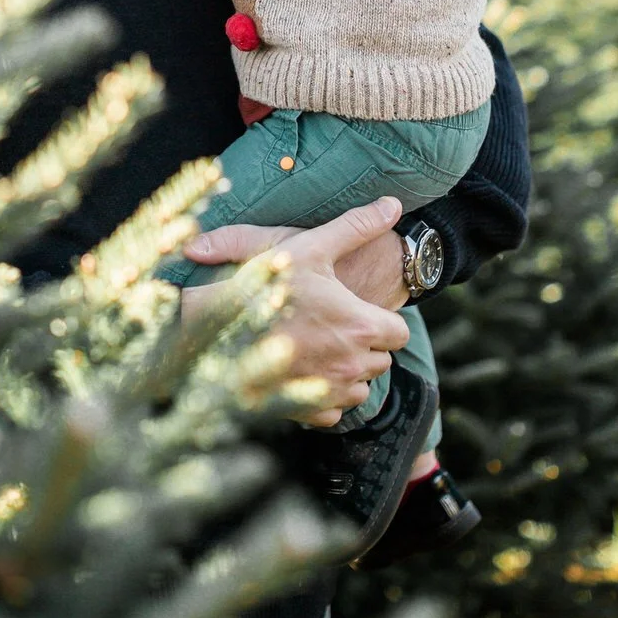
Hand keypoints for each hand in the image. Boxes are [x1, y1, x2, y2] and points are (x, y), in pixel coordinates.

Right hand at [181, 199, 409, 426]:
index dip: (382, 320)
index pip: (400, 333)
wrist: (218, 328)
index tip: (359, 310)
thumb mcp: (311, 246)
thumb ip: (356, 225)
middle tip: (334, 324)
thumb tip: (393, 204)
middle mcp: (352, 364)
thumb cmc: (266, 284)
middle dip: (365, 345)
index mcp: (360, 325)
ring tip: (319, 346)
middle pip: (381, 360)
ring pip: (360, 388)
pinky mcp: (308, 413)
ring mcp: (330, 391)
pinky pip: (334, 410)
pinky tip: (305, 370)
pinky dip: (325, 395)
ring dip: (348, 372)